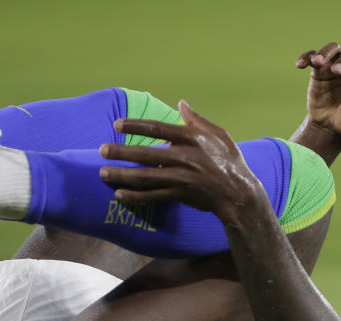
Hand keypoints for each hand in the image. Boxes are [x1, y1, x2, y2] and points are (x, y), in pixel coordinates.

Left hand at [98, 101, 269, 223]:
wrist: (240, 193)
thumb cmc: (230, 161)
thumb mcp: (219, 134)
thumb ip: (197, 120)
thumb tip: (181, 103)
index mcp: (193, 139)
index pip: (158, 129)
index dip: (135, 126)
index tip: (116, 125)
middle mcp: (185, 157)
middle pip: (146, 154)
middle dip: (121, 152)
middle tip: (101, 150)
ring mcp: (182, 178)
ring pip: (146, 177)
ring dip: (122, 175)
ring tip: (103, 172)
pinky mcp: (181, 195)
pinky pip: (154, 196)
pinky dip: (136, 197)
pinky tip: (119, 195)